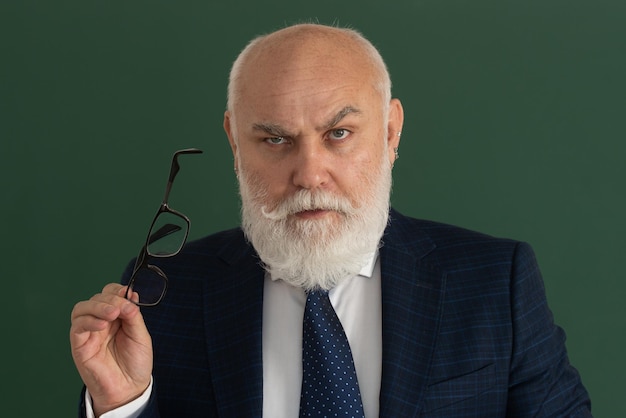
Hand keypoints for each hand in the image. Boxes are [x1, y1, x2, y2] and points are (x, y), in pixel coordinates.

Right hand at [70, 283, 152, 415]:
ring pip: (82, 308)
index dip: (117, 290)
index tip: (128, 292)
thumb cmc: (135, 362)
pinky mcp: (79, 345)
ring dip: (98, 306)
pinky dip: (89, 321)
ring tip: (113, 313)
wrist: (130, 388)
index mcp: (116, 317)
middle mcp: (101, 321)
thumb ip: (134, 316)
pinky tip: (103, 325)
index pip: (110, 293)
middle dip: (111, 299)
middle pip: (97, 298)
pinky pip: (77, 327)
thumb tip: (131, 295)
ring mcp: (89, 332)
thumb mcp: (140, 335)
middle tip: (123, 307)